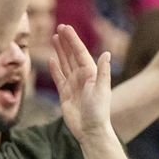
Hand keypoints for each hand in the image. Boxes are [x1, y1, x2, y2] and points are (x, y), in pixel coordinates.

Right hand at [50, 23, 111, 138]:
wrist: (90, 131)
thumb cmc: (98, 112)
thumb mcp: (102, 90)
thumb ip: (103, 72)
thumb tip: (107, 53)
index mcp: (91, 73)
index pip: (80, 52)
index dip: (72, 40)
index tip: (65, 28)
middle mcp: (82, 76)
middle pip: (72, 55)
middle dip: (66, 41)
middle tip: (59, 27)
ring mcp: (73, 84)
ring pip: (65, 63)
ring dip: (60, 51)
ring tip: (54, 38)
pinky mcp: (65, 94)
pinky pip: (59, 77)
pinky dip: (55, 68)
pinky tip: (51, 59)